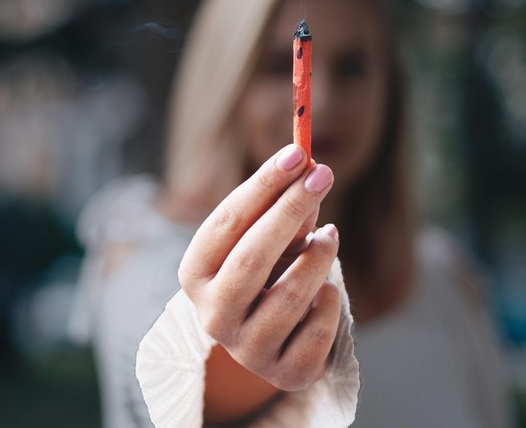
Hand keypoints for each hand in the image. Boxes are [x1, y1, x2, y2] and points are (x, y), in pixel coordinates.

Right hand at [178, 144, 341, 391]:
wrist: (271, 341)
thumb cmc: (266, 273)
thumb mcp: (267, 238)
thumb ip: (284, 207)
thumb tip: (310, 168)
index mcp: (196, 274)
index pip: (227, 222)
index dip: (263, 185)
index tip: (297, 152)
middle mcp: (212, 315)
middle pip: (252, 257)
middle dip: (291, 209)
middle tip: (323, 173)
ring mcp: (246, 349)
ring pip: (290, 294)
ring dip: (319, 256)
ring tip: (330, 236)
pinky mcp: (284, 373)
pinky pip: (318, 328)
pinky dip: (330, 299)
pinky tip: (327, 289)